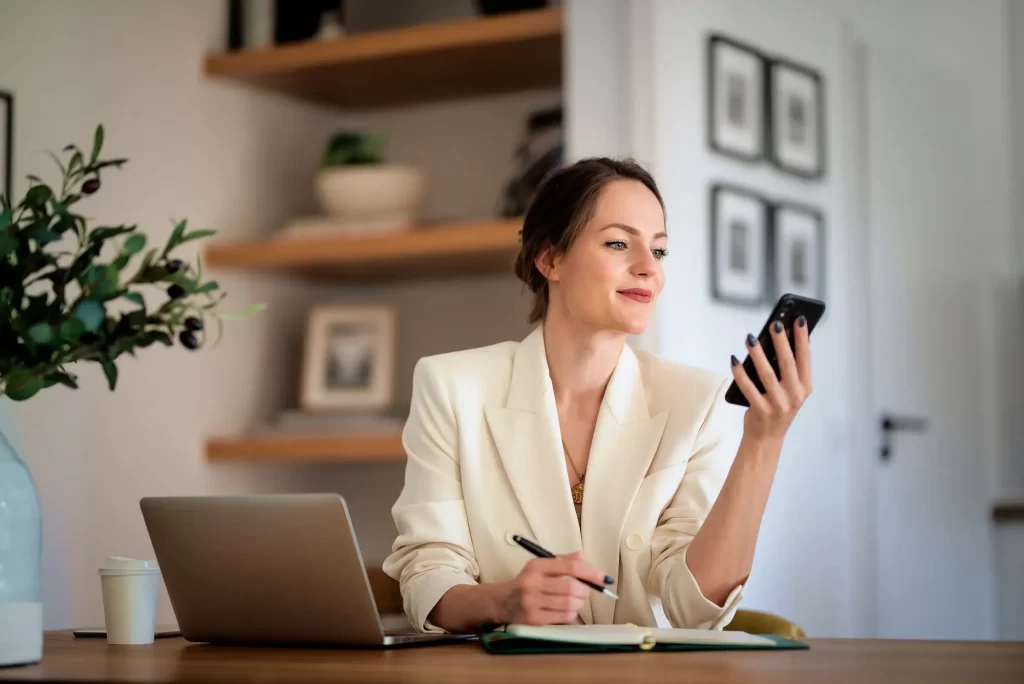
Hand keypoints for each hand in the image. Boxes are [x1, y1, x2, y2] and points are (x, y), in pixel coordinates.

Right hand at [497, 552, 610, 624]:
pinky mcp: (533, 619)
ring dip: (579, 603)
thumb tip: (585, 558)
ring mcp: (531, 602)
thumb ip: (563, 561)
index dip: (591, 572)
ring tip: (576, 601)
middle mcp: (532, 583)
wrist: (501, 602)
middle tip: (586, 591)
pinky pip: (563, 617)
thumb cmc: (526, 582)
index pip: (570, 567)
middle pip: (571, 588)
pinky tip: (567, 610)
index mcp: (537, 566)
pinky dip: (571, 613)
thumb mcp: (541, 566)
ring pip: (569, 604)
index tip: (604, 578)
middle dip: (585, 591)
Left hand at [730, 316, 812, 441]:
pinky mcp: (761, 410)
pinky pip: (748, 388)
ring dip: (757, 354)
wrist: (767, 437)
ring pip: (766, 374)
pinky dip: (740, 373)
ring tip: (750, 338)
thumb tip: (778, 339)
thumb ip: (787, 369)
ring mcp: (778, 404)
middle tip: (774, 324)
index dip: (802, 338)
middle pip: (787, 363)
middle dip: (781, 342)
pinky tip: (734, 360)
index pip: (805, 358)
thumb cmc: (778, 405)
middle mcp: (794, 396)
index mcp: (805, 387)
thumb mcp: (790, 389)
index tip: (799, 319)